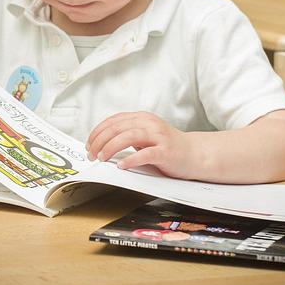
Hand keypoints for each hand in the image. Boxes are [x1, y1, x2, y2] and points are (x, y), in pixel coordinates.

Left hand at [85, 112, 200, 179]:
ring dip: (110, 147)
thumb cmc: (168, 147)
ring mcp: (158, 136)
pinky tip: (122, 166)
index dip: (97, 132)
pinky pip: (145, 154)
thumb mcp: (145, 136)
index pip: (113, 121)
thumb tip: (101, 145)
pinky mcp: (165, 151)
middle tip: (91, 154)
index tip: (89, 144)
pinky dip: (131, 159)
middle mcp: (149, 124)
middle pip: (117, 128)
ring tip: (102, 158)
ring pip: (128, 136)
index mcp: (142, 118)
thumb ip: (127, 135)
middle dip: (99, 141)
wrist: (195, 154)